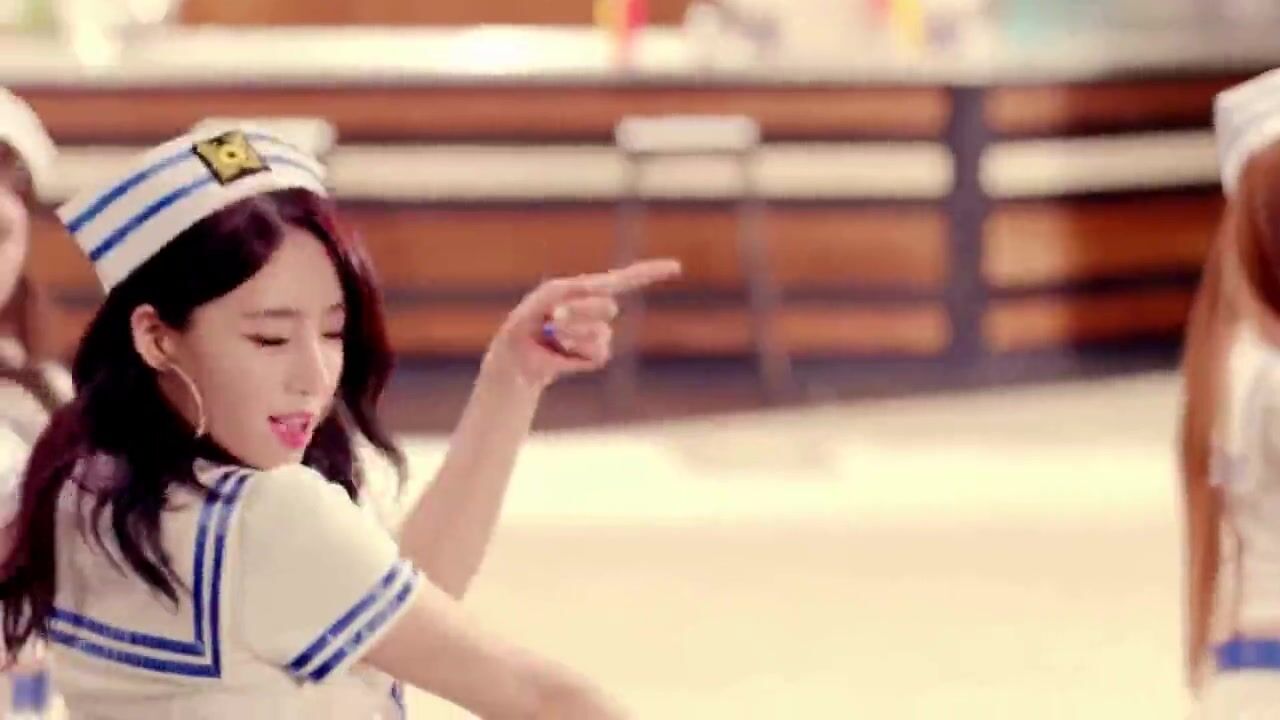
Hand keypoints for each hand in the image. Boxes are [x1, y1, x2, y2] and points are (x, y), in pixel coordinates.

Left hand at [484, 259, 681, 388]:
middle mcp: (600, 311)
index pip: (627, 279)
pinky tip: (563, 351)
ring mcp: (601, 334)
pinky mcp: (597, 356)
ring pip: (599, 332)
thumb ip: (574, 290)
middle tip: (553, 316)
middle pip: (606, 307)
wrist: (520, 353)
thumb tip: (605, 300)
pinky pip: (597, 351)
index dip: (651, 272)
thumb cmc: (531, 318)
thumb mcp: (549, 295)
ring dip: (571, 333)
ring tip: (553, 335)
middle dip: (578, 311)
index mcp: (592, 291)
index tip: (677, 267)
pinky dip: (575, 351)